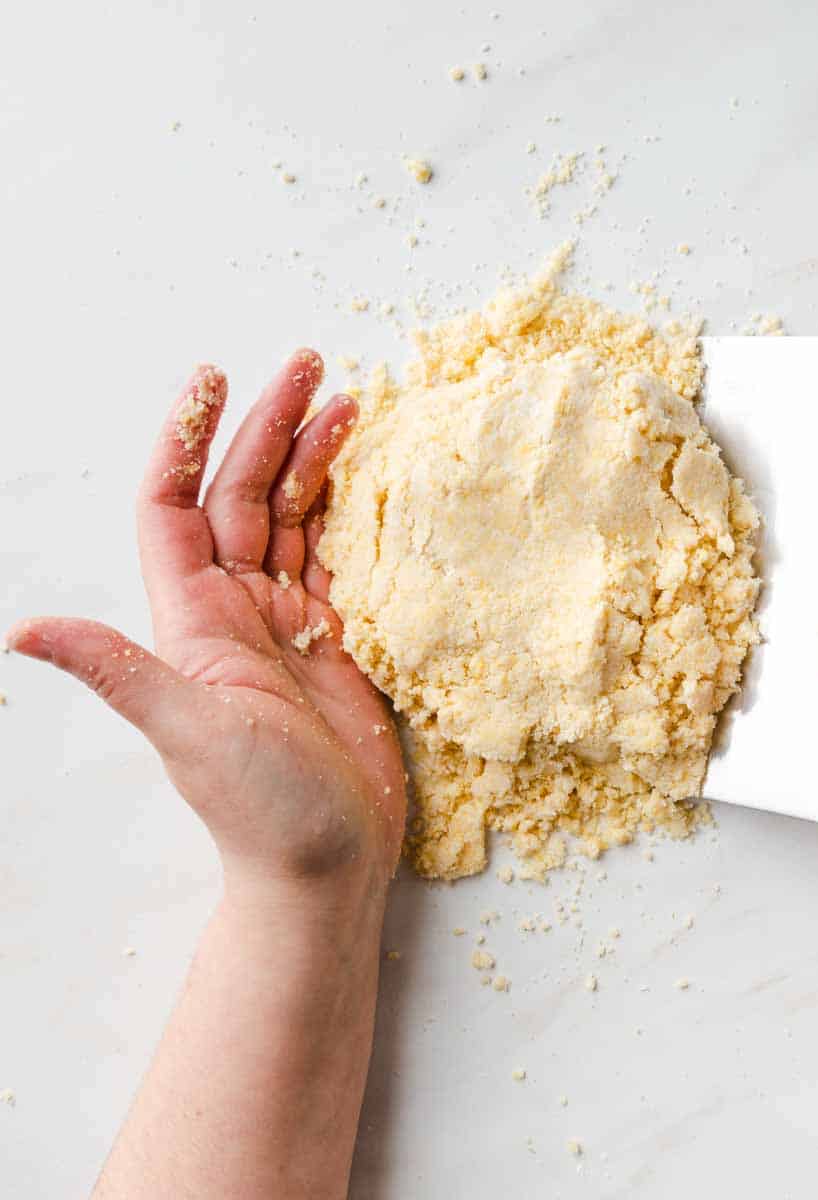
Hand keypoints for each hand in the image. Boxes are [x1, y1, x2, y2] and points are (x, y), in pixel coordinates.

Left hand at [7, 351, 405, 896]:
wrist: (326, 864)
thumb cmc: (259, 809)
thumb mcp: (188, 733)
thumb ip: (120, 670)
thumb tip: (19, 630)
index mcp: (195, 620)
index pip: (180, 506)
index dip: (189, 439)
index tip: (213, 378)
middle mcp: (237, 610)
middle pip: (246, 495)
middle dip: (271, 426)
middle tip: (308, 363)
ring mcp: (291, 624)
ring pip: (296, 519)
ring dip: (316, 459)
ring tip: (348, 402)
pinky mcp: (340, 641)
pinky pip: (342, 559)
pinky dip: (355, 514)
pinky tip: (372, 477)